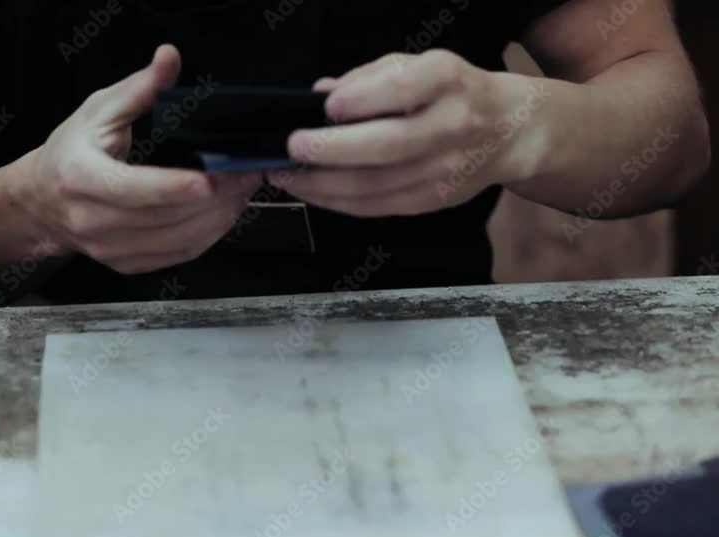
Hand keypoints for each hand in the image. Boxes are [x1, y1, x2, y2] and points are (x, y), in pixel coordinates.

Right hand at [11, 45, 260, 273]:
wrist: (41, 201)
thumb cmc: (70, 152)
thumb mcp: (98, 110)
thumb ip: (139, 88)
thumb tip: (168, 58)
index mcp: (82, 177)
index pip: (132, 188)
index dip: (172, 186)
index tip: (209, 179)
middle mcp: (93, 219)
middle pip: (164, 217)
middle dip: (214, 197)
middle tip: (246, 172)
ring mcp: (110, 248)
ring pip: (177, 242)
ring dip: (218, 218)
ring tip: (242, 190)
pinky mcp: (126, 264)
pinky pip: (177, 256)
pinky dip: (208, 236)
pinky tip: (224, 213)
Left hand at [272, 50, 545, 216]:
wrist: (512, 131)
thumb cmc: (455, 92)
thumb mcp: (420, 65)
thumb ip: (371, 77)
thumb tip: (322, 94)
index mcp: (448, 82)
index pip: (404, 90)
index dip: (362, 98)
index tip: (328, 106)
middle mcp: (452, 126)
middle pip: (389, 146)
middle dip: (334, 150)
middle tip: (294, 147)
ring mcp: (446, 170)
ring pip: (378, 185)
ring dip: (325, 184)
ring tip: (289, 175)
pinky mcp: (435, 200)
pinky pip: (380, 207)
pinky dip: (340, 202)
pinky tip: (314, 192)